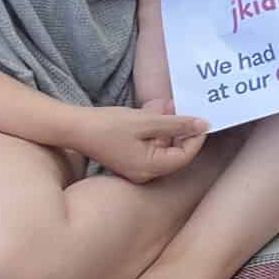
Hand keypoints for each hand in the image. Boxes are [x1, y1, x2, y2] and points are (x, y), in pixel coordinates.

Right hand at [72, 105, 208, 182]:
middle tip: (182, 108)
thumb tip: (204, 125)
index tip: (201, 119)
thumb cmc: (108, 125)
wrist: (74, 127)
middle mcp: (145, 173)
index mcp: (150, 168)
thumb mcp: (147, 122)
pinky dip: (154, 129)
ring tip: (166, 104)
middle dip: (179, 128)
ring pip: (161, 145)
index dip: (195, 138)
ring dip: (166, 125)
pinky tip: (154, 110)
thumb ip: (177, 124)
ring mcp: (135, 168)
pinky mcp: (129, 159)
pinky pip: (149, 145)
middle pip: (174, 152)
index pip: (184, 156)